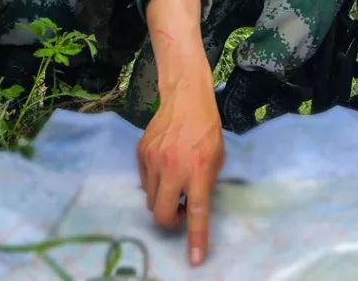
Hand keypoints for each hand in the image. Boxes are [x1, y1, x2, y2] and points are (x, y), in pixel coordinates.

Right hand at [137, 70, 223, 266]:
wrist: (185, 98)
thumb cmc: (207, 130)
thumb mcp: (217, 159)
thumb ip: (205, 184)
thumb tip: (191, 205)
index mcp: (198, 170)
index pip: (197, 212)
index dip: (196, 238)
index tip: (195, 259)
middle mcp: (173, 168)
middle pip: (161, 213)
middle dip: (169, 221)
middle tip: (179, 212)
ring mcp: (153, 160)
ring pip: (150, 198)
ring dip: (162, 198)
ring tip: (174, 181)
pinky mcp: (140, 153)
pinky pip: (144, 180)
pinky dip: (154, 181)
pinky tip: (164, 165)